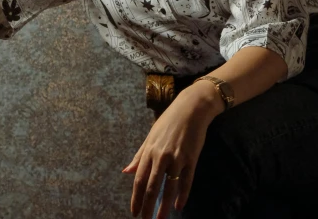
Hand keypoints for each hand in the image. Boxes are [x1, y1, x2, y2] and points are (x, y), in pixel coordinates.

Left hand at [122, 90, 213, 218]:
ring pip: (169, 187)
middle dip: (147, 206)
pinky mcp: (191, 158)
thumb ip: (139, 155)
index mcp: (149, 150)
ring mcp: (177, 158)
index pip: (140, 179)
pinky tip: (178, 206)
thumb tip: (126, 171)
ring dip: (164, 206)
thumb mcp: (151, 136)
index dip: (136, 197)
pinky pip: (186, 181)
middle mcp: (161, 156)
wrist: (191, 108)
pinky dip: (182, 195)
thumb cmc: (169, 121)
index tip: (134, 212)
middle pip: (152, 186)